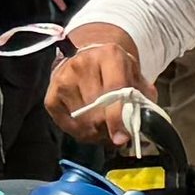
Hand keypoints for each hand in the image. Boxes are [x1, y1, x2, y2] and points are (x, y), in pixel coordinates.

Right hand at [47, 20, 153, 138]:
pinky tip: (88, 124)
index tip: (121, 138)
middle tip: (117, 131)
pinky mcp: (51, 95)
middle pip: (96, 110)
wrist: (89, 57)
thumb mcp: (135, 76)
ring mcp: (63, 79)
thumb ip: (142, 97)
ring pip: (82, 121)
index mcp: (110, 56)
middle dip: (109, 128)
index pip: (114, 90)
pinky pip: (67, 125)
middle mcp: (82, 64)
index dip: (118, 118)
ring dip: (95, 132)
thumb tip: (141, 122)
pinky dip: (80, 132)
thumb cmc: (115, 71)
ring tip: (104, 126)